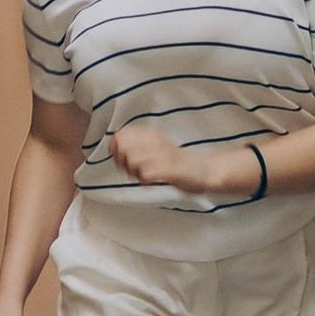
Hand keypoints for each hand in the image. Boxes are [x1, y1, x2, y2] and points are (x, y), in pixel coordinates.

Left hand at [109, 124, 260, 199]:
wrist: (202, 171)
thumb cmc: (175, 162)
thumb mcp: (153, 148)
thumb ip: (133, 146)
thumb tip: (112, 147)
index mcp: (150, 134)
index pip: (120, 134)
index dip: (117, 148)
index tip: (123, 158)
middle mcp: (155, 141)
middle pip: (123, 148)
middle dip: (123, 162)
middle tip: (134, 169)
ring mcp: (162, 155)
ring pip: (132, 160)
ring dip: (134, 172)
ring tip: (144, 175)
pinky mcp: (169, 170)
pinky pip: (145, 174)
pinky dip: (145, 180)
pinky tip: (152, 181)